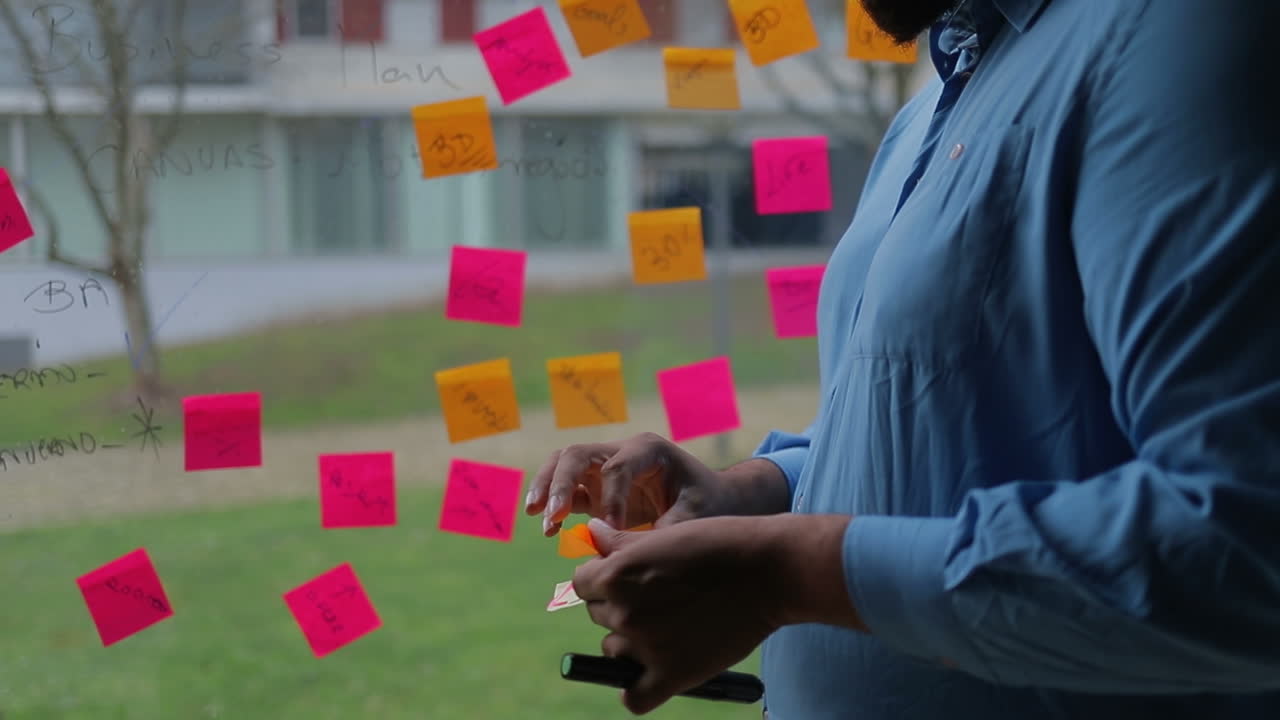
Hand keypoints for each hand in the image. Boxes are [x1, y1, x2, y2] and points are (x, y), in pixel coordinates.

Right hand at [524, 433, 724, 535]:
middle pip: (577, 455)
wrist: (711, 499)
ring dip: (547, 488)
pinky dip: (554, 505)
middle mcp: (621, 451)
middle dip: (560, 483)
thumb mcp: (696, 513)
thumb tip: (636, 552)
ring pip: (563, 465)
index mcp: (647, 449)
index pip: (616, 468)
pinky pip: (568, 490)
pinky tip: (550, 530)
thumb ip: (668, 529)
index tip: (614, 532)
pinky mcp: (596, 488)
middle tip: (551, 515)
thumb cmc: (707, 502)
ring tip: (538, 517)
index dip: (610, 500)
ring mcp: (604, 468)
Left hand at [571, 516, 789, 714]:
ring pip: (613, 651)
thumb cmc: (717, 544)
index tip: (628, 579)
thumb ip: (619, 542)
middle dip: (619, 606)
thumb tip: (590, 533)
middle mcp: (623, 613)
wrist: (766, 571)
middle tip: (658, 599)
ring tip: (667, 626)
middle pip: (598, 616)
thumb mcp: (662, 535)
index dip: (603, 578)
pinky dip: (637, 689)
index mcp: (615, 575)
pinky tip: (651, 674)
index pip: (582, 584)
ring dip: (630, 642)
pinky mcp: (672, 676)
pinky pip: (635, 698)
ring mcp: (646, 648)